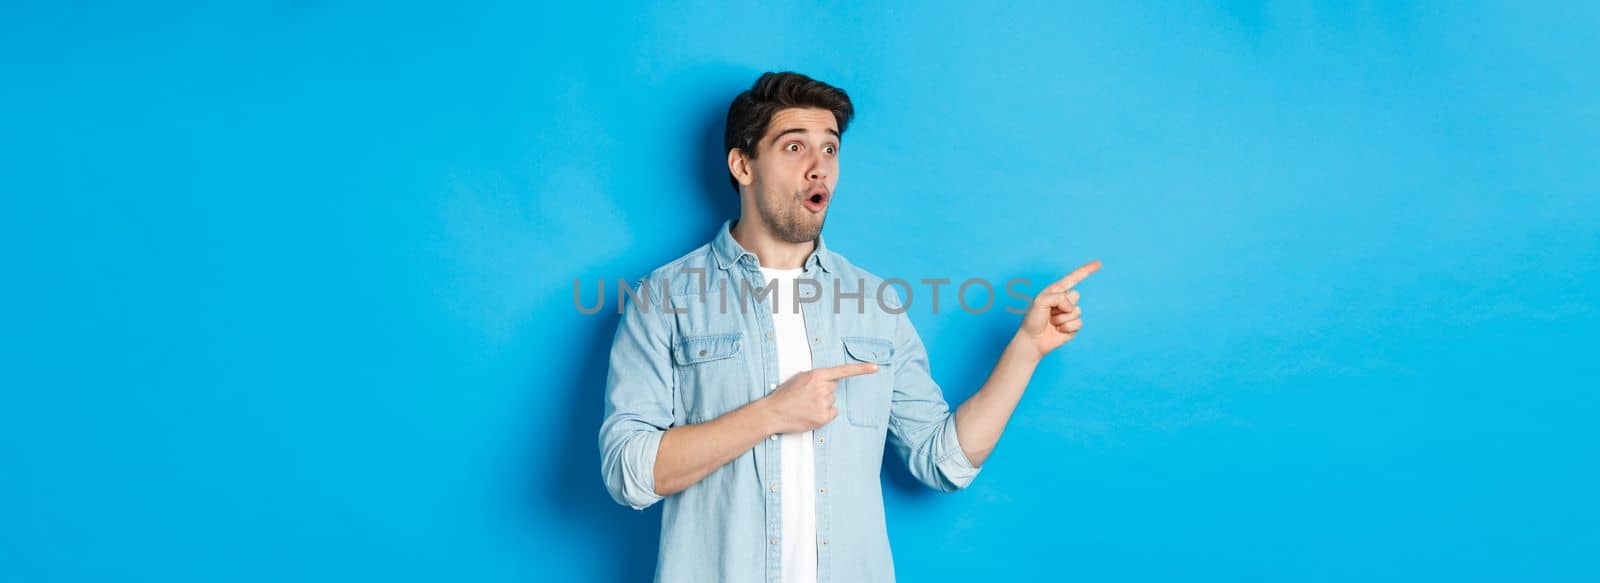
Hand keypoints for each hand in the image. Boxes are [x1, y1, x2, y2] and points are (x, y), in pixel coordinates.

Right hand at [760, 362, 879, 433]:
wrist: (773, 412)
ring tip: (806, 405)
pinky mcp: (823, 417)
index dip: (862, 369)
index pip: (844, 371)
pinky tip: (811, 413)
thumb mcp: (800, 378)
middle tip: (807, 395)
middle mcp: (822, 388)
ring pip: (832, 400)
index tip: (875, 368)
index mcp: (816, 375)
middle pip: (834, 387)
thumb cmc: (785, 394)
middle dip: (824, 390)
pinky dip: (825, 414)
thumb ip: (817, 377)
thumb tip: (831, 381)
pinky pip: (833, 413)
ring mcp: (823, 403)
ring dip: (823, 402)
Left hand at [1016, 260, 1100, 359]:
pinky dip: (1066, 328)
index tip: (1099, 263)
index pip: (1074, 278)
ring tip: (1051, 322)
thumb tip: (1072, 306)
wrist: (1033, 340)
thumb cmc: (1033, 319)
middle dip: (1062, 305)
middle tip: (1049, 313)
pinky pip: (1078, 323)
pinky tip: (1057, 330)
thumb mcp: (1041, 300)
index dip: (1087, 270)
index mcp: (1056, 291)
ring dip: (1061, 318)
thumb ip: (1059, 297)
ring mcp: (1069, 314)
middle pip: (1075, 296)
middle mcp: (1064, 301)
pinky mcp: (1073, 327)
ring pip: (1077, 311)